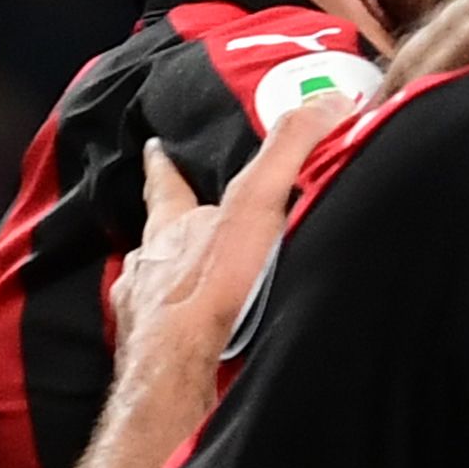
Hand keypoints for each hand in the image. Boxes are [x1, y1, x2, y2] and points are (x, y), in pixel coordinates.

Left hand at [106, 95, 351, 374]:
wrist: (177, 367)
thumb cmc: (210, 285)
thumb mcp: (256, 202)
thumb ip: (288, 150)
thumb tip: (326, 100)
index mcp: (169, 229)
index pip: (164, 182)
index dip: (162, 164)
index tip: (154, 149)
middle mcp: (147, 267)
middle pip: (159, 240)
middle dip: (173, 234)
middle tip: (187, 230)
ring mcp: (142, 312)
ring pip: (156, 289)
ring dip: (173, 286)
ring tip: (194, 291)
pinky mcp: (150, 355)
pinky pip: (163, 338)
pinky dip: (177, 336)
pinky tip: (194, 345)